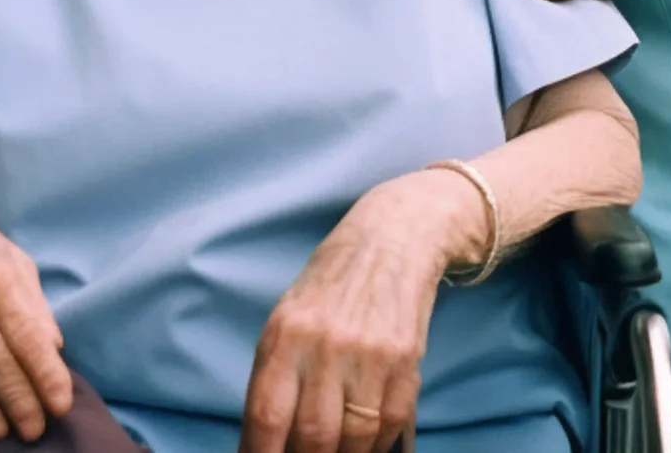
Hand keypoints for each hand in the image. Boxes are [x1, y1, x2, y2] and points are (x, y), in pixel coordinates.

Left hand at [242, 172, 481, 452]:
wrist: (392, 238)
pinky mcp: (406, 359)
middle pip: (313, 436)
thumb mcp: (287, 320)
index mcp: (285, 334)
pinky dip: (378, 445)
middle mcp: (326, 344)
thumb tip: (264, 442)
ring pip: (355, 438)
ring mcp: (370, 353)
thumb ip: (276, 379)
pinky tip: (368, 444)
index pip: (266, 415)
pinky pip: (391, 423)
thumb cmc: (330, 286)